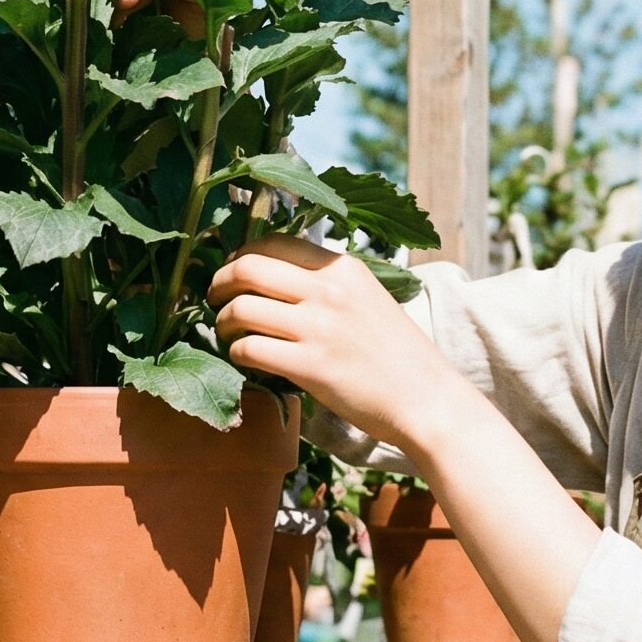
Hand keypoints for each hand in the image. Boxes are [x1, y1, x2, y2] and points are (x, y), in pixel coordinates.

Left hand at [210, 234, 473, 459]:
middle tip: (214, 299)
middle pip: (247, 268)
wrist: (426, 399)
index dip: (239, 256)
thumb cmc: (396, 353)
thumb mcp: (367, 297)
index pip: (272, 242)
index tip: (230, 272)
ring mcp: (319, 328)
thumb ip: (327, 282)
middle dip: (219, 283)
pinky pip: (250, 349)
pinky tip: (244, 358)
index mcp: (342, 267)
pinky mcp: (311, 367)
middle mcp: (329, 290)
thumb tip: (274, 273)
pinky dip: (237, 353)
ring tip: (228, 333)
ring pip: (241, 308)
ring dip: (224, 322)